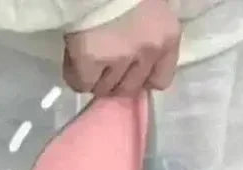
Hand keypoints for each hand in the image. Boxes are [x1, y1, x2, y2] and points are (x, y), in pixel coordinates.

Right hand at [63, 0, 180, 96]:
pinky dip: (76, 77)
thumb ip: (150, 30)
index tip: (130, 69)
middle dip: (115, 81)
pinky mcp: (90, 59)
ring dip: (95, 79)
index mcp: (167, 36)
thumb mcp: (152, 4)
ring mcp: (119, 57)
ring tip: (87, 59)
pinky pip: (81, 84)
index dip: (141, 78)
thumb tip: (135, 58)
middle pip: (129, 89)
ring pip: (105, 89)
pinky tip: (74, 61)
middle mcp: (148, 52)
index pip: (160, 81)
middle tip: (103, 64)